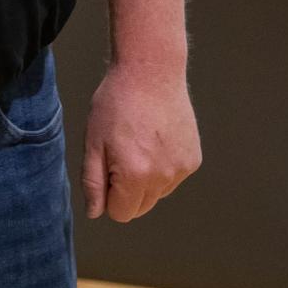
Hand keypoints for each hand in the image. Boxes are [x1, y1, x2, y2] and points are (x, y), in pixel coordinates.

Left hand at [81, 62, 200, 222]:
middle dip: (126, 191)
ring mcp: (182, 169)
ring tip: (137, 143)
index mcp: (136, 176)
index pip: (121, 213)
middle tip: (119, 154)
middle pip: (141, 207)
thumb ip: (93, 182)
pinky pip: (173, 178)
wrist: (151, 74)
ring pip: (157, 194)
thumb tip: (95, 212)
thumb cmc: (116, 104)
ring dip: (145, 179)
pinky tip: (154, 139)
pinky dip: (162, 167)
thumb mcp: (93, 141)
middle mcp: (164, 178)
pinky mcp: (194, 159)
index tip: (105, 169)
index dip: (108, 195)